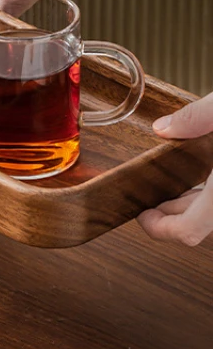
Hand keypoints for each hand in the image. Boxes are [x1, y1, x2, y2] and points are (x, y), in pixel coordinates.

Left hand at [137, 93, 212, 245]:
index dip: (160, 229)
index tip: (143, 216)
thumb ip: (196, 118)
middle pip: (200, 223)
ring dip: (194, 204)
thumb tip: (163, 128)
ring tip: (174, 188)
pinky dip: (210, 195)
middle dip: (173, 212)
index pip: (189, 230)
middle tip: (152, 201)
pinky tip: (204, 176)